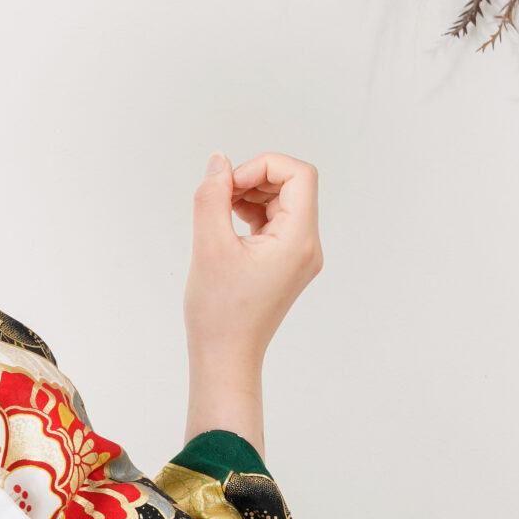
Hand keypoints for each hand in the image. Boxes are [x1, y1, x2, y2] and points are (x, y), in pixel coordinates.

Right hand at [183, 151, 323, 450]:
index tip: (229, 186)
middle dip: (254, 180)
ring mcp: (300, 256)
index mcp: (299, 239)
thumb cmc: (219, 311)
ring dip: (251, 195)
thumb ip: (212, 197)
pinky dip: (252, 214)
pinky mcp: (286, 264)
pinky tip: (226, 225)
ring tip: (217, 211)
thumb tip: (219, 162)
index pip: (299, 175)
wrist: (225, 356)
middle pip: (293, 186)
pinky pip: (276, 223)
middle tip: (218, 196)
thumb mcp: (209, 246)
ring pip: (284, 203)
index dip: (263, 167)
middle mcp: (308, 245)